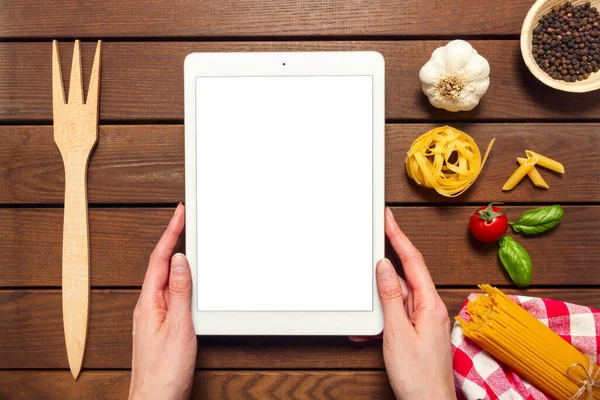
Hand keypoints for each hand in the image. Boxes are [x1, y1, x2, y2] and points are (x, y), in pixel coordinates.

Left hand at [129, 204, 196, 399]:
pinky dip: (179, 278)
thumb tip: (179, 261)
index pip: (159, 259)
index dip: (170, 233)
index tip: (178, 213)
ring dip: (175, 257)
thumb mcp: (178, 327)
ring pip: (165, 278)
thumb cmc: (164, 372)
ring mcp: (153, 315)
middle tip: (183, 219)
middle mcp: (148, 306)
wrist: (156, 399)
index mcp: (149, 302)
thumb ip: (179, 292)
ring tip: (185, 239)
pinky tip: (186, 277)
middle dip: (172, 239)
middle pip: (160, 264)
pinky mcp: (162, 324)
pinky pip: (170, 292)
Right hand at [350, 208, 454, 399]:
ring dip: (378, 300)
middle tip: (373, 241)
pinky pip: (396, 315)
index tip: (388, 219)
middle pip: (406, 275)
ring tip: (366, 309)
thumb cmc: (418, 376)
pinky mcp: (416, 332)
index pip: (413, 261)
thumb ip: (391, 297)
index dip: (399, 237)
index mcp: (430, 304)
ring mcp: (424, 320)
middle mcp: (430, 308)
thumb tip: (385, 267)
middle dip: (386, 261)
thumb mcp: (397, 333)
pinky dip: (380, 319)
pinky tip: (368, 330)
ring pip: (397, 297)